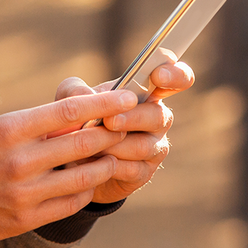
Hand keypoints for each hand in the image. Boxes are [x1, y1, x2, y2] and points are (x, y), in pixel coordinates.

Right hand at [0, 88, 137, 243]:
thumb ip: (31, 125)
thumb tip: (75, 118)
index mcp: (10, 130)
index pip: (69, 111)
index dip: (104, 105)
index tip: (126, 98)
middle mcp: (19, 161)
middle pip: (83, 143)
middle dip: (112, 134)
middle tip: (127, 127)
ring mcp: (23, 193)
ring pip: (83, 177)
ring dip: (105, 165)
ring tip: (112, 157)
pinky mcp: (24, 219)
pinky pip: (69, 204)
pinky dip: (86, 191)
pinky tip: (89, 183)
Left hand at [54, 58, 194, 204]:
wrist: (71, 161)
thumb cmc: (78, 119)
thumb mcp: (69, 99)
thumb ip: (75, 90)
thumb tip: (88, 95)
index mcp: (146, 92)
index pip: (177, 78)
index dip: (176, 75)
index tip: (159, 75)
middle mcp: (157, 117)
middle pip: (158, 116)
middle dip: (132, 118)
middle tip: (108, 121)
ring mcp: (154, 146)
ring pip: (144, 146)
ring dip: (115, 145)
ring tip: (91, 146)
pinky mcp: (144, 172)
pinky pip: (133, 169)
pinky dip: (110, 166)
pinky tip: (92, 164)